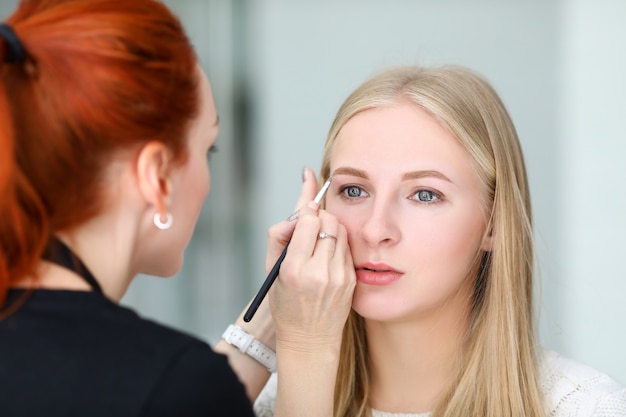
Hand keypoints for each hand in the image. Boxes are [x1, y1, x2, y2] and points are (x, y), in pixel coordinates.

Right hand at [268, 167, 355, 353]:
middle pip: (328, 221)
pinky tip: (328, 257)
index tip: (305, 213)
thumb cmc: (286, 304)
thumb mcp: (272, 271)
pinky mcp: (351, 280)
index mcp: (294, 269)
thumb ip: (280, 235)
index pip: (308, 221)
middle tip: (311, 226)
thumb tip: (299, 210)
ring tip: (319, 242)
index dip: (306, 212)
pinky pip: (347, 247)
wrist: (309, 340)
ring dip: (330, 228)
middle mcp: (318, 272)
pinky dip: (337, 245)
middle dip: (319, 217)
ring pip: (341, 231)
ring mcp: (339, 276)